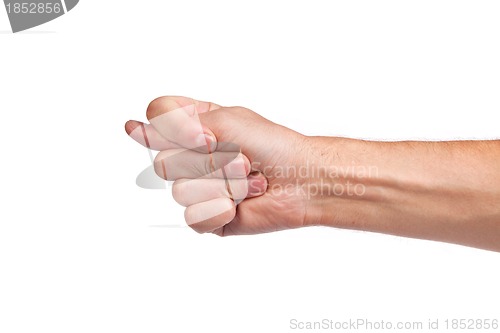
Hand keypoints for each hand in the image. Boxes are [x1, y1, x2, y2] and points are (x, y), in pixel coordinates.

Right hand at [125, 96, 317, 235]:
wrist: (302, 180)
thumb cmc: (272, 146)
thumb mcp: (227, 121)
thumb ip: (178, 124)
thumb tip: (133, 129)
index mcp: (195, 127)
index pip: (156, 117)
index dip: (173, 128)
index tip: (206, 137)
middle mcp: (192, 157)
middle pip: (167, 161)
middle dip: (211, 162)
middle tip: (241, 160)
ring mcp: (198, 188)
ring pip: (183, 191)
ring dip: (224, 185)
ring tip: (248, 181)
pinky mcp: (207, 216)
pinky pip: (195, 217)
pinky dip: (224, 208)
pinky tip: (242, 203)